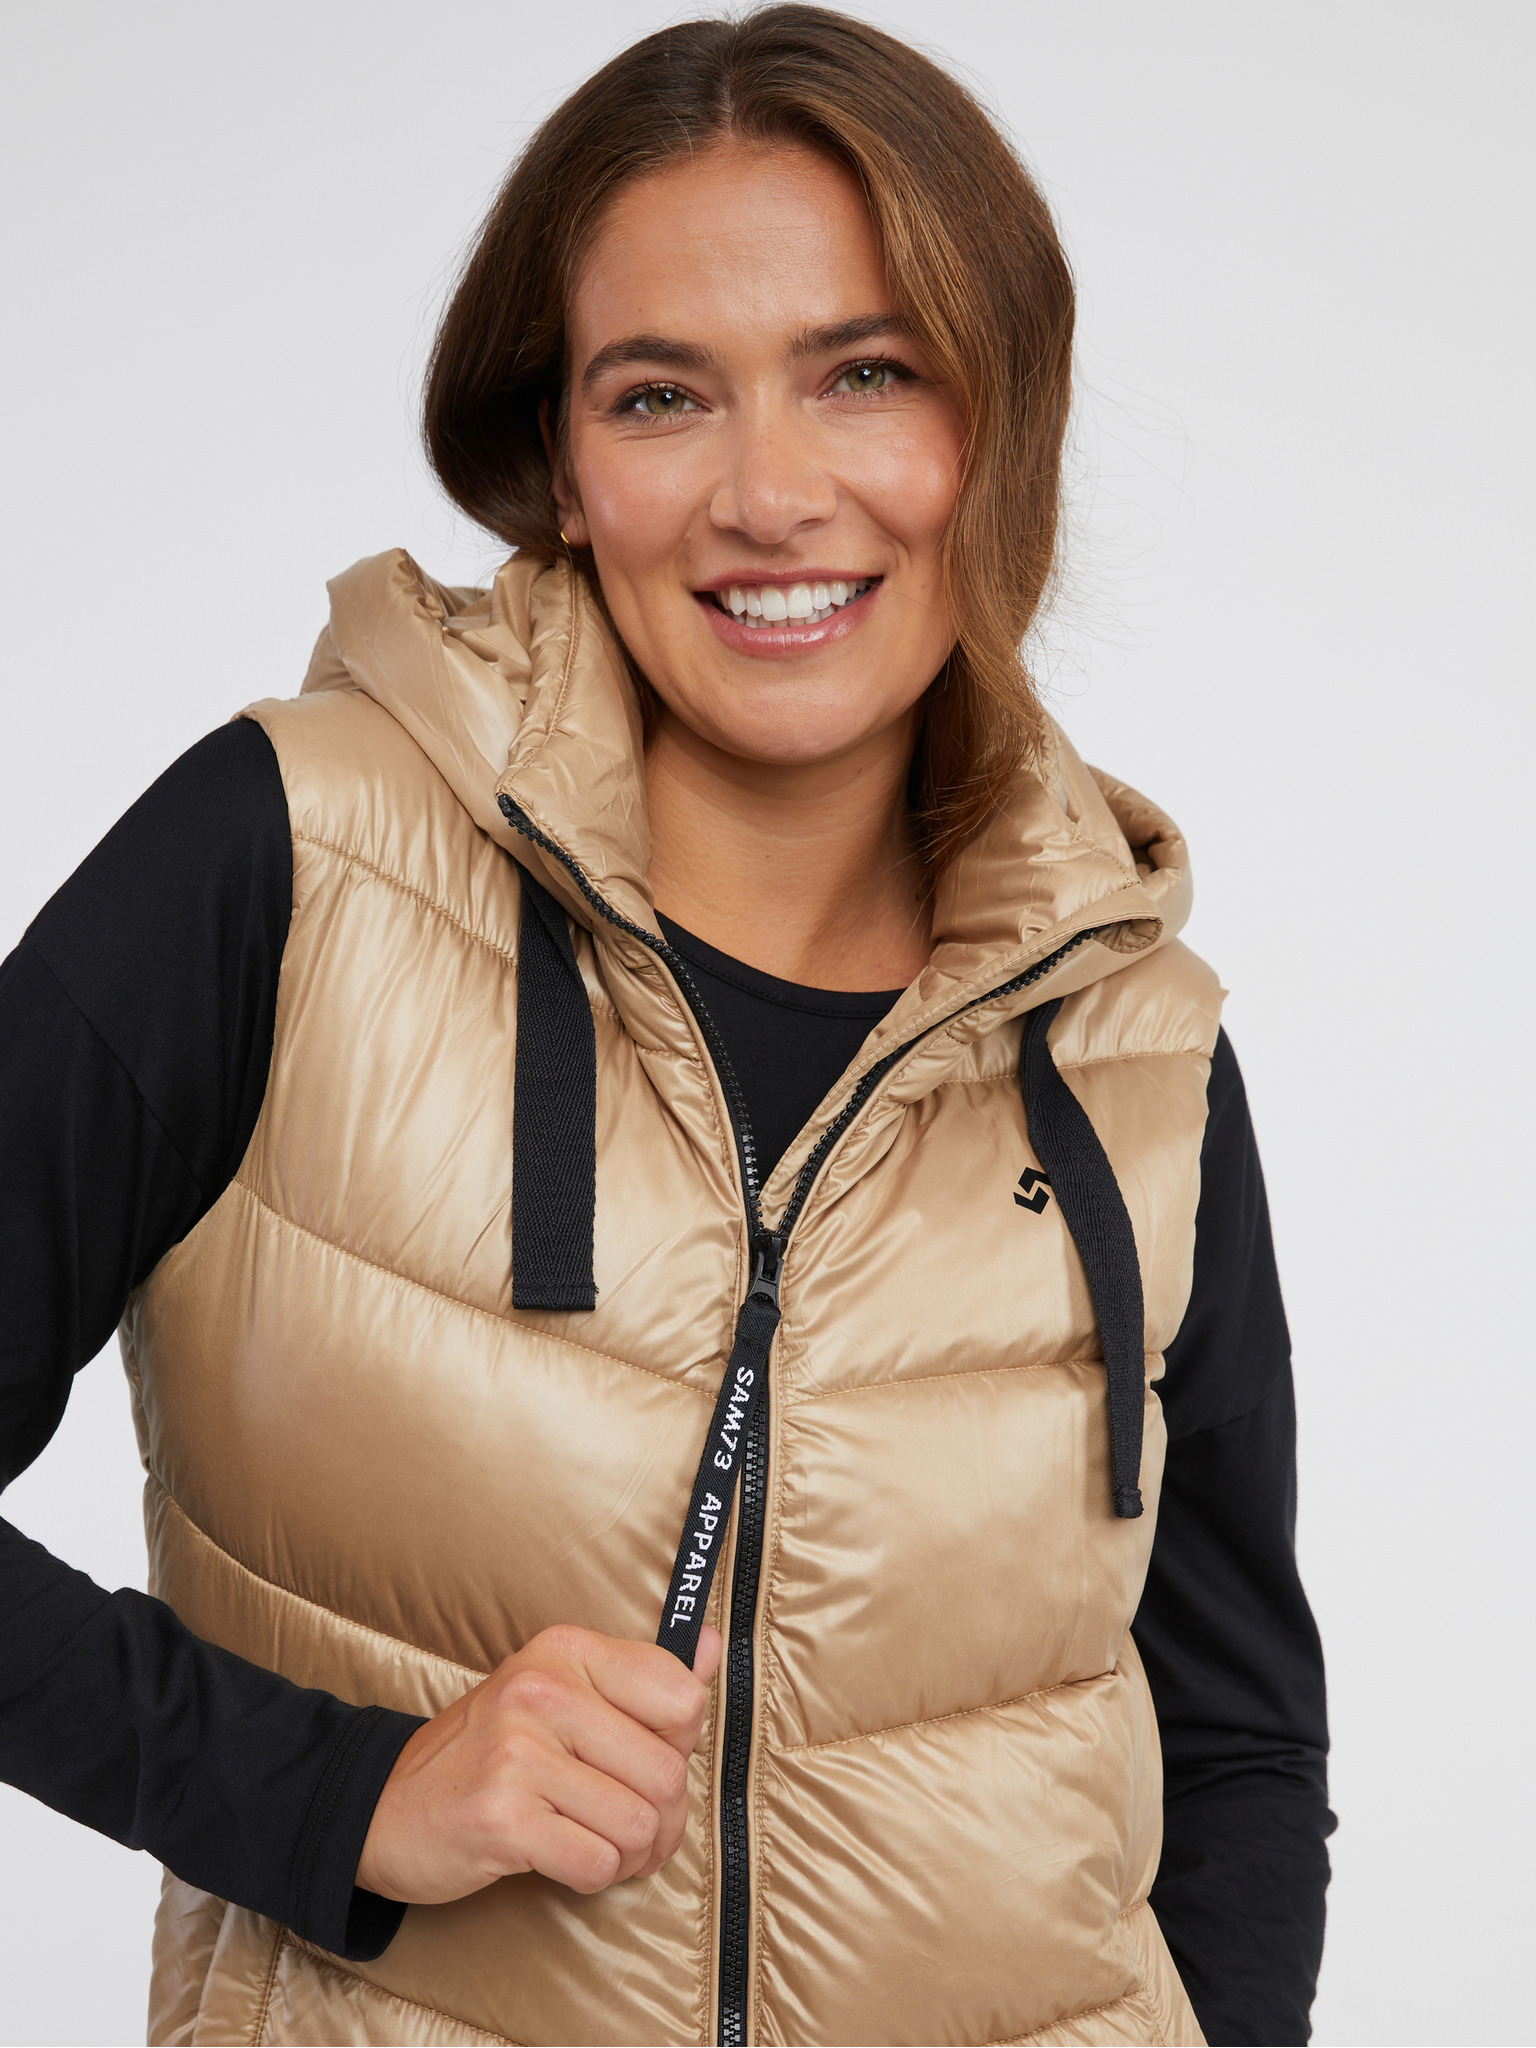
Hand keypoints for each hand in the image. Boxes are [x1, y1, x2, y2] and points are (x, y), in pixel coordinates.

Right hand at [356, 1622, 722, 1904]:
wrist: (384, 1806)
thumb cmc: (489, 1753)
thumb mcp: (560, 1693)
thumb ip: (642, 1678)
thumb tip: (713, 1648)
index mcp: (566, 1651)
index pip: (681, 1695)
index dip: (679, 1744)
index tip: (646, 1758)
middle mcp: (543, 1691)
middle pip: (668, 1772)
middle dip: (663, 1818)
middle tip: (629, 1825)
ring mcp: (518, 1753)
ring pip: (639, 1824)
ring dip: (631, 1854)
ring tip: (598, 1844)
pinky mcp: (501, 1818)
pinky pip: (598, 1863)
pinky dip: (593, 1876)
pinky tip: (563, 1859)